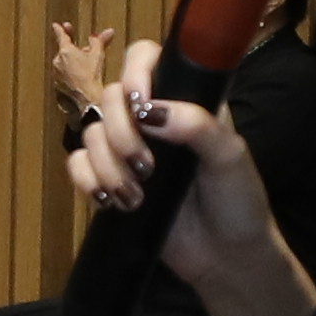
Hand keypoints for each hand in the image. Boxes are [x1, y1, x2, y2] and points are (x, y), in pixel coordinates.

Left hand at [49, 18, 126, 115]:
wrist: (88, 97)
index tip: (56, 25)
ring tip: (86, 65)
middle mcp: (57, 61)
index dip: (60, 29)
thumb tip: (107, 33)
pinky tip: (81, 76)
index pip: (60, 36)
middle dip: (73, 47)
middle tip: (76, 42)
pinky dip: (70, 73)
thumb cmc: (92, 77)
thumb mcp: (98, 54)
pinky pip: (63, 74)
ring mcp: (56, 74)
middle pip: (64, 50)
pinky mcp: (58, 85)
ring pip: (64, 62)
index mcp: (65, 51)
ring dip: (72, 61)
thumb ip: (100, 41)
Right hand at [78, 84, 284, 306]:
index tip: (141, 104)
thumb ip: (197, 124)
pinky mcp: (110, 182)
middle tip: (145, 167)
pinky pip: (77, 166)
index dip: (135, 72)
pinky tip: (109, 202)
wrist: (226, 257)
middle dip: (120, 133)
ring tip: (136, 198)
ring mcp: (127, 151)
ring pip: (91, 134)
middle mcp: (152, 120)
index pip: (145, 59)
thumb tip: (149, 111)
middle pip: (110, 97)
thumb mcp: (230, 156)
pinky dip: (86, 181)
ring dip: (107, 166)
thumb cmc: (238, 201)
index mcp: (183, 99)